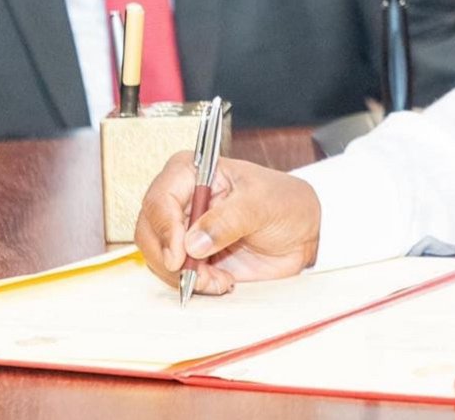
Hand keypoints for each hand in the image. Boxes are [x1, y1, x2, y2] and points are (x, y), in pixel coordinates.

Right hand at [134, 152, 321, 295]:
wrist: (305, 232)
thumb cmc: (286, 203)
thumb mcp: (263, 204)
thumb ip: (229, 220)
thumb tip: (193, 242)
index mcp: (194, 171)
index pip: (161, 197)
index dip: (164, 227)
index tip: (179, 254)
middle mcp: (182, 198)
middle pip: (149, 229)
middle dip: (168, 258)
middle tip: (194, 275)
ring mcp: (184, 228)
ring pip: (157, 256)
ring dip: (182, 275)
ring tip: (218, 278)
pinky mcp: (191, 254)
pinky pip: (175, 274)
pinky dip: (193, 284)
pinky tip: (221, 280)